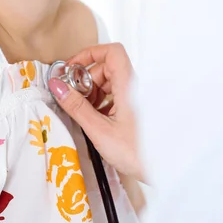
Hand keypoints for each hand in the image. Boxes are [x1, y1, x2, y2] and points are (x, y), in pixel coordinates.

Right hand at [48, 43, 144, 180]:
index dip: (90, 54)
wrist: (163, 170)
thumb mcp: (100, 130)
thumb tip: (59, 87)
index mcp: (128, 85)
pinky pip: (115, 95)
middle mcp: (134, 87)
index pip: (111, 52)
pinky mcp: (135, 108)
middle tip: (74, 95)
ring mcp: (135, 97)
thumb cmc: (138, 153)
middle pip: (106, 67)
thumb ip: (77, 107)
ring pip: (110, 81)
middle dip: (86, 79)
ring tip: (84, 110)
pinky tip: (96, 119)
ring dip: (93, 92)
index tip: (72, 67)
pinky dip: (101, 102)